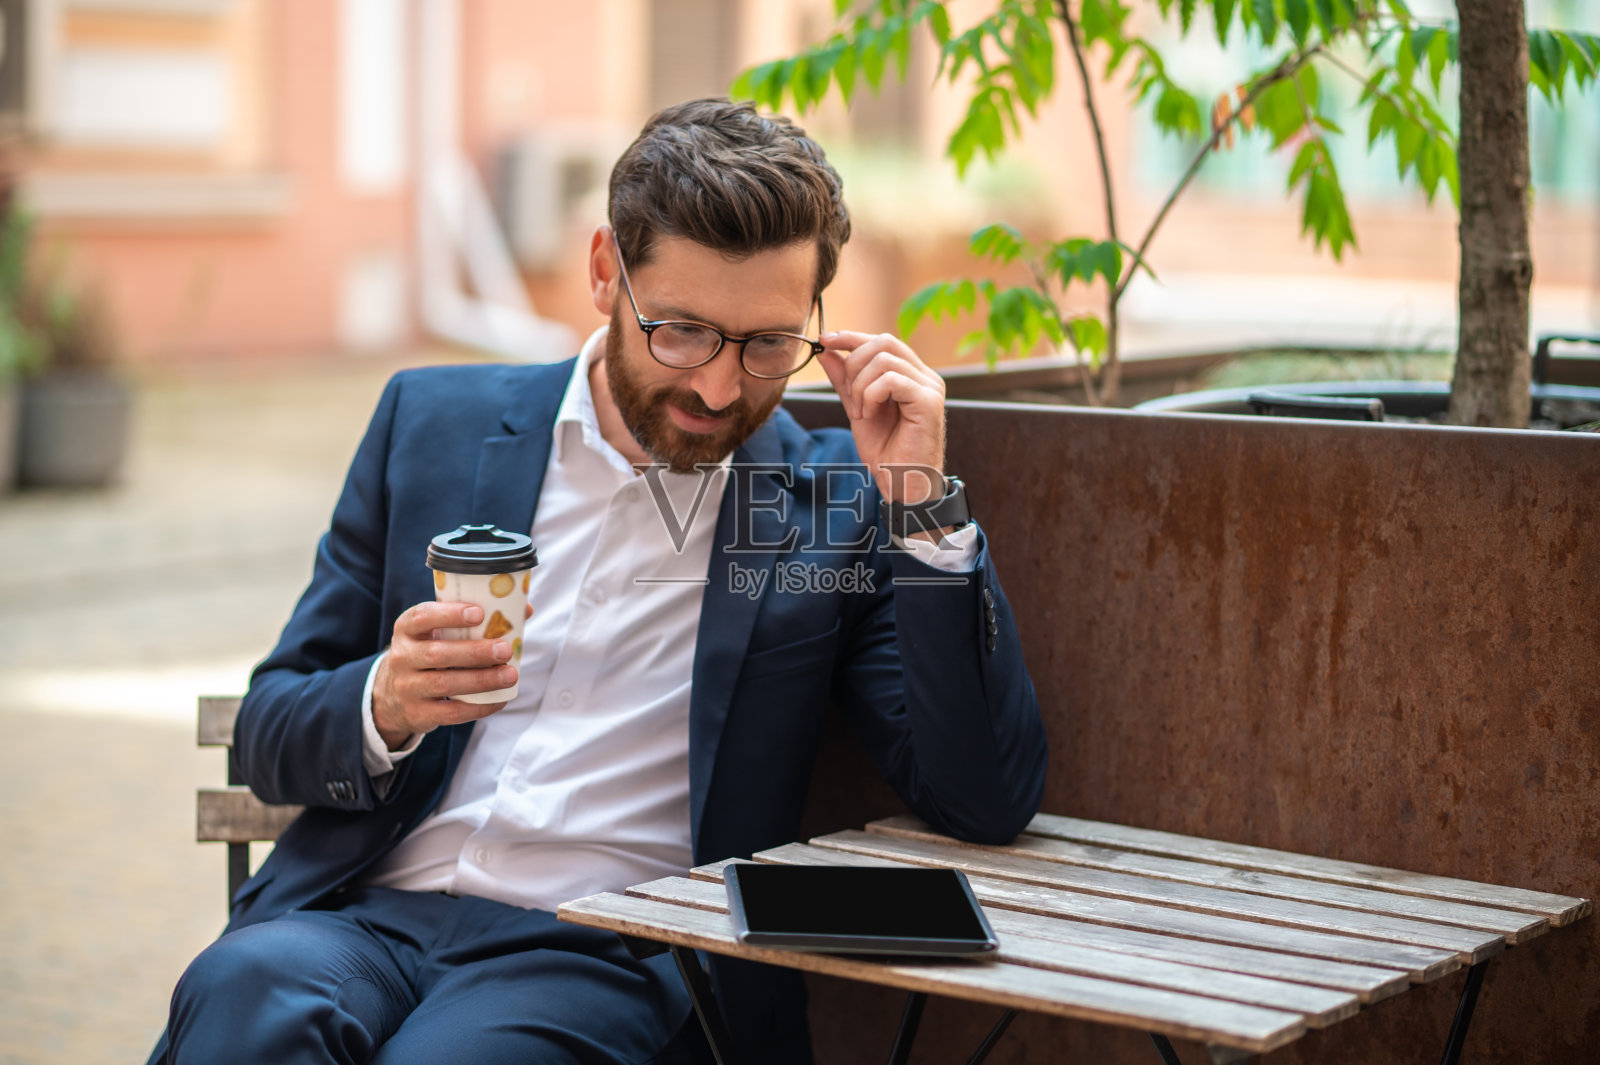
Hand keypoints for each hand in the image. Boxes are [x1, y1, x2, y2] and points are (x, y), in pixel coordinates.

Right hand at [371, 600, 526, 749]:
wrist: (395, 695)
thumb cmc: (429, 652)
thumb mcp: (437, 632)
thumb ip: (472, 619)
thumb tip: (523, 610)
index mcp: (407, 629)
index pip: (422, 616)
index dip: (449, 614)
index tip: (479, 613)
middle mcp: (402, 657)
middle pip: (437, 654)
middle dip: (474, 652)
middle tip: (505, 650)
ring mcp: (407, 687)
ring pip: (445, 684)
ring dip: (481, 680)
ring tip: (510, 675)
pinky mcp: (418, 713)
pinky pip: (451, 712)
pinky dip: (479, 707)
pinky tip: (500, 699)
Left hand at [816, 330, 946, 505]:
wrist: (901, 483)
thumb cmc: (886, 451)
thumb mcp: (856, 408)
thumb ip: (844, 380)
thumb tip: (826, 350)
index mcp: (911, 375)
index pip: (882, 341)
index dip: (852, 337)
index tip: (824, 340)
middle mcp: (925, 376)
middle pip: (884, 342)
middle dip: (854, 363)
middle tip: (849, 396)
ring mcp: (930, 387)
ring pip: (884, 360)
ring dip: (860, 385)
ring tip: (860, 412)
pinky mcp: (929, 401)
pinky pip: (891, 380)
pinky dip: (870, 395)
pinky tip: (868, 415)